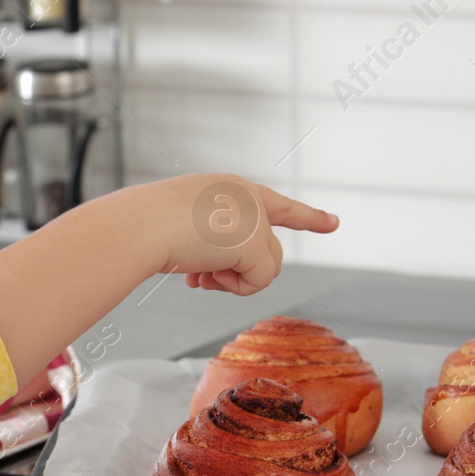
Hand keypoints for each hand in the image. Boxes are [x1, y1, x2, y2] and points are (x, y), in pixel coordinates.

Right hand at [142, 173, 338, 295]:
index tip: (334, 223)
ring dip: (234, 279)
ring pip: (268, 268)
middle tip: (201, 273)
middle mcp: (250, 198)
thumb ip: (214, 241)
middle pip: (268, 250)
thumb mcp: (185, 226)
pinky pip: (259, 281)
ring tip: (199, 272)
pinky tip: (203, 275)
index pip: (277, 204)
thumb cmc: (148, 225)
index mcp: (231, 188)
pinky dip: (233, 287)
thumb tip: (217, 274)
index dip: (307, 218)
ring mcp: (255, 219)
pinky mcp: (255, 243)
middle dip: (240, 270)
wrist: (141, 226)